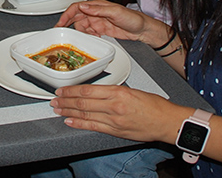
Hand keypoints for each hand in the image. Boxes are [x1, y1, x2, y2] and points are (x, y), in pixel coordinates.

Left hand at [51, 84, 187, 142]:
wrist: (166, 121)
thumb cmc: (154, 105)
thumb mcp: (132, 91)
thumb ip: (113, 92)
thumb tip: (97, 92)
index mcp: (118, 92)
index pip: (88, 90)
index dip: (72, 90)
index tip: (62, 89)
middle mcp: (114, 106)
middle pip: (83, 103)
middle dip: (66, 101)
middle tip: (54, 99)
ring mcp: (114, 120)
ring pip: (85, 115)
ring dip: (68, 112)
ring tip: (58, 109)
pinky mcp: (116, 131)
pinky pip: (94, 127)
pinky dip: (79, 124)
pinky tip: (70, 122)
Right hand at [55, 0, 164, 44]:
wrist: (143, 30)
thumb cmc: (133, 18)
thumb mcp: (115, 12)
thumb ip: (98, 10)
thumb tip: (84, 7)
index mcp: (97, 6)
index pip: (77, 8)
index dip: (67, 15)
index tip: (60, 23)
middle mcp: (96, 13)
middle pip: (76, 17)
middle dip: (67, 24)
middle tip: (60, 32)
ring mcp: (98, 22)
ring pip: (82, 26)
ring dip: (78, 32)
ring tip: (75, 38)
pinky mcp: (101, 30)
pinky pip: (89, 33)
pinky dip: (86, 36)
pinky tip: (87, 40)